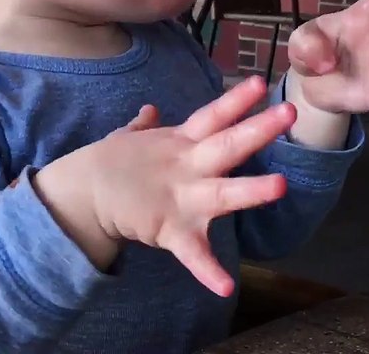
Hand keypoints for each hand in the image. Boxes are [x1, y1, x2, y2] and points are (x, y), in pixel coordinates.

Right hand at [34, 76, 292, 296]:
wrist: (79, 193)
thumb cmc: (106, 164)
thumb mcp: (127, 138)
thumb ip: (144, 125)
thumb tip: (150, 111)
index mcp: (179, 142)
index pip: (213, 115)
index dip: (237, 100)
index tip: (260, 83)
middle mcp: (187, 166)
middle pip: (228, 144)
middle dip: (258, 130)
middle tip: (289, 112)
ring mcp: (181, 198)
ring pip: (223, 193)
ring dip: (251, 190)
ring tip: (281, 186)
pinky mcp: (170, 230)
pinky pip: (192, 254)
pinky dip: (208, 271)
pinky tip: (226, 287)